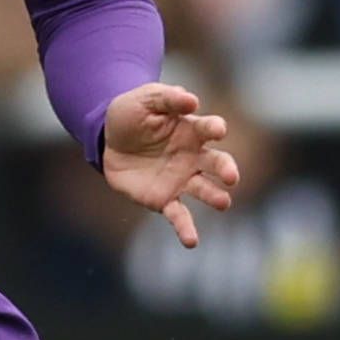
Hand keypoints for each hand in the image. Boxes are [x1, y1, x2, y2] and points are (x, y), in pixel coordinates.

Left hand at [101, 83, 242, 248]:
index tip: (217, 129)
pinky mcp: (164, 199)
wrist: (107, 139)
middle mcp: (193, 157)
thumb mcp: (146, 98)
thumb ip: (168, 98)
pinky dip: (186, 229)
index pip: (209, 129)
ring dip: (216, 197)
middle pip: (216, 163)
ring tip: (224, 202)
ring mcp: (180, 180)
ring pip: (204, 190)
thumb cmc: (132, 114)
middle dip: (226, 169)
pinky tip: (192, 241)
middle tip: (231, 176)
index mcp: (191, 130)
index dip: (215, 128)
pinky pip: (179, 215)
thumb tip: (192, 100)